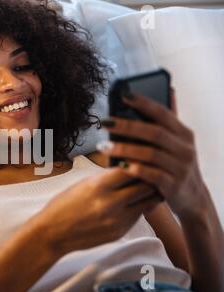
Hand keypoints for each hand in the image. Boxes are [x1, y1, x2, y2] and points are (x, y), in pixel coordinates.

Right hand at [36, 168, 162, 255]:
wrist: (53, 233)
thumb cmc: (64, 205)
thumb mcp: (84, 184)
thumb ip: (107, 177)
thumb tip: (130, 168)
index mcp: (98, 186)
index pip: (132, 169)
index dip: (139, 163)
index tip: (140, 160)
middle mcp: (110, 203)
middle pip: (146, 186)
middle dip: (149, 178)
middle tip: (150, 173)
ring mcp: (117, 220)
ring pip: (148, 202)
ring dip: (148, 193)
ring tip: (145, 187)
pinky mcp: (120, 232)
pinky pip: (139, 215)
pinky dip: (139, 207)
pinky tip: (132, 202)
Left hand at [98, 88, 208, 220]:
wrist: (193, 199)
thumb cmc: (177, 165)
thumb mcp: (178, 142)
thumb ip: (170, 120)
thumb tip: (168, 88)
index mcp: (184, 134)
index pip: (163, 113)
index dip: (144, 103)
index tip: (123, 95)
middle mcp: (185, 149)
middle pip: (154, 133)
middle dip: (127, 126)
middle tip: (105, 122)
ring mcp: (180, 168)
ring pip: (150, 154)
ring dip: (125, 149)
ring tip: (103, 146)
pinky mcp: (173, 186)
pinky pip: (152, 175)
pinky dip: (135, 169)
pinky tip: (119, 165)